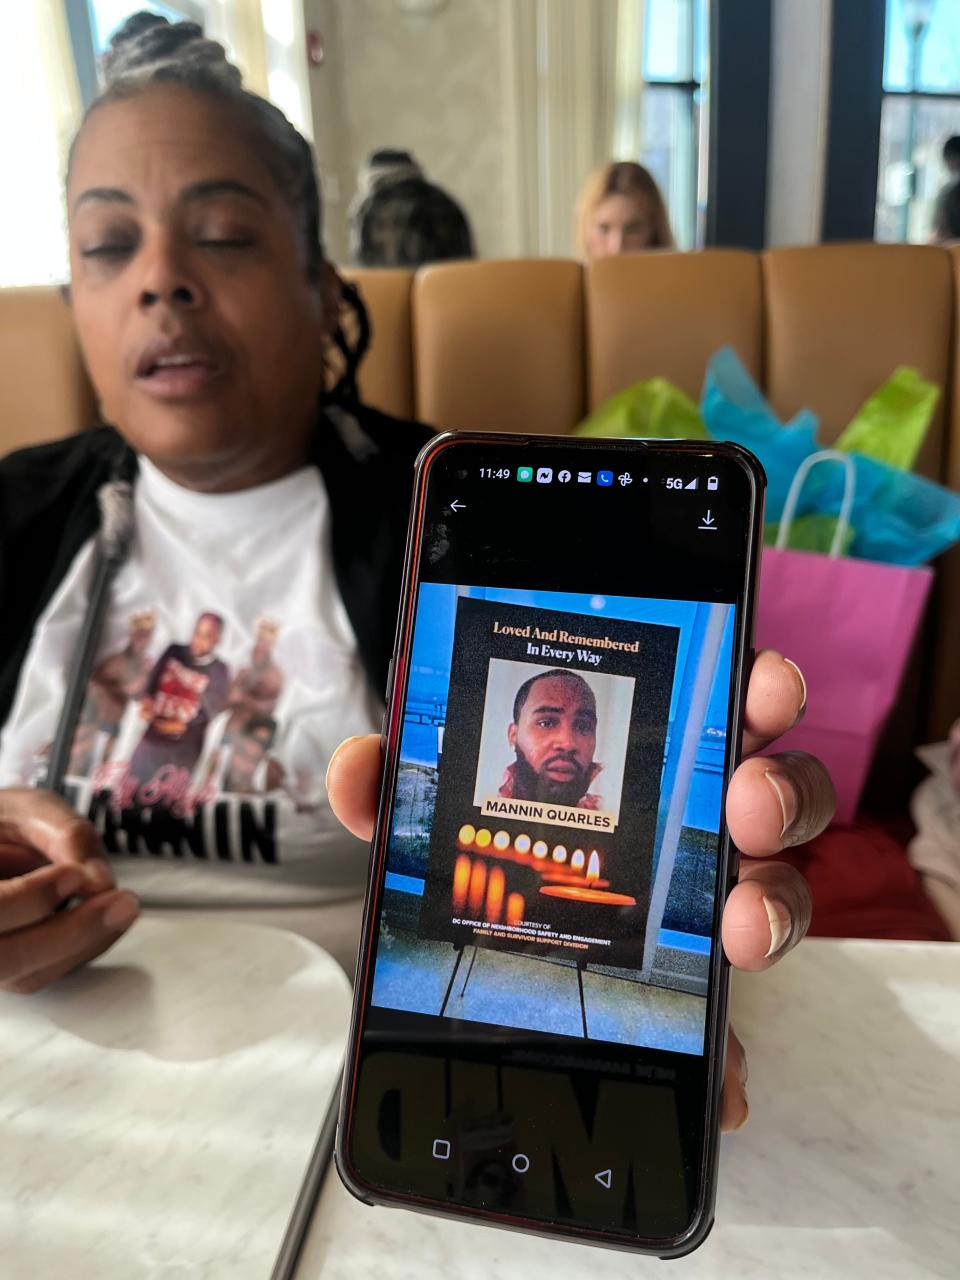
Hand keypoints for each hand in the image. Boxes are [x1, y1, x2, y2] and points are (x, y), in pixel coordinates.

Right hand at [0, 787, 139, 992]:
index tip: (74, 875)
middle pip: (6, 957)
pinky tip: (108, 915)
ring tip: (123, 904)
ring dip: (85, 942)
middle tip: (120, 902)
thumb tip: (99, 882)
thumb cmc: (7, 821)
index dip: (29, 898)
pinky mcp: (13, 968)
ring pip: (28, 974)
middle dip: (68, 933)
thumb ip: (66, 836)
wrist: (2, 840)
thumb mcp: (32, 810)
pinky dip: (85, 947)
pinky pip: (47, 972)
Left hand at [326, 650, 833, 1132]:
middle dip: (781, 791)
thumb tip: (361, 767)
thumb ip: (396, 780)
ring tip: (740, 932)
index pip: (724, 706)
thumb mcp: (432, 811)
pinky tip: (723, 1084)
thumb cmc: (483, 852)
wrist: (477, 958)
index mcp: (650, 760)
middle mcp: (691, 827)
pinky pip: (730, 1023)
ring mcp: (701, 908)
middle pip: (776, 794)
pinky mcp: (690, 993)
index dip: (760, 690)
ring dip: (772, 906)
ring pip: (777, 894)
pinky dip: (729, 1054)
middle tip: (747, 806)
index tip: (764, 689)